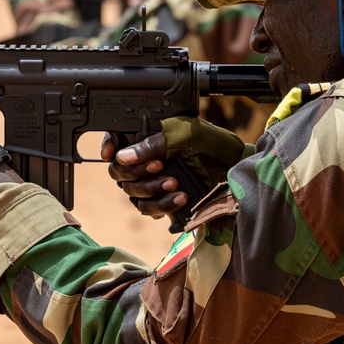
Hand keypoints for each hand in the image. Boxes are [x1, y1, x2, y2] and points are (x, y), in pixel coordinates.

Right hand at [103, 117, 246, 221]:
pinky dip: (162, 205)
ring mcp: (153, 183)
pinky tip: (180, 197)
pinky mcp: (163, 202)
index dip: (108, 146)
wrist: (235, 168)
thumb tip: (123, 156)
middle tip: (159, 166)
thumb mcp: (183, 134)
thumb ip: (153, 143)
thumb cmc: (211, 143)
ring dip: (150, 190)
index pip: (116, 141)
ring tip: (174, 184)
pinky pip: (149, 209)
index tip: (110, 154)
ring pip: (132, 193)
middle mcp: (145, 161)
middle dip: (136, 172)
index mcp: (147, 139)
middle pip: (119, 173)